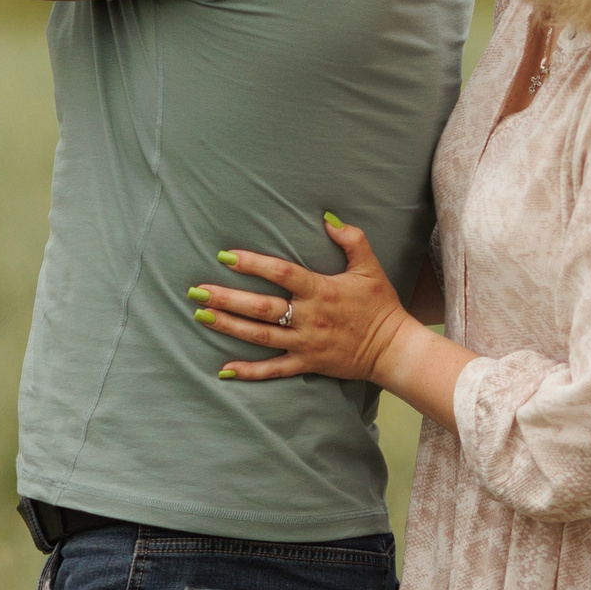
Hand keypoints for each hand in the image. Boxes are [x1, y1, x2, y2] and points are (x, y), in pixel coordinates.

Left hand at [191, 213, 428, 384]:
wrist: (393, 348)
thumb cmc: (379, 305)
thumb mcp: (369, 267)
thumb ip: (351, 239)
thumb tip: (328, 218)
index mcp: (321, 290)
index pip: (281, 273)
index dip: (252, 264)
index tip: (226, 256)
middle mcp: (308, 317)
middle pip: (261, 307)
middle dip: (227, 298)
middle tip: (197, 291)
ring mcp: (305, 343)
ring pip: (260, 336)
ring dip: (229, 326)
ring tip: (201, 316)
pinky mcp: (306, 364)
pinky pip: (273, 370)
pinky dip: (248, 372)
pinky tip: (223, 370)